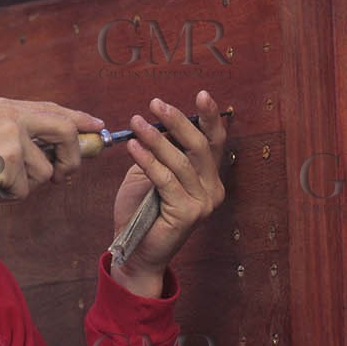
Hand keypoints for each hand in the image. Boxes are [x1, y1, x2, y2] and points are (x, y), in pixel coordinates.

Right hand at [0, 98, 104, 202]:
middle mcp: (12, 115)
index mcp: (7, 106)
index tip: (98, 128)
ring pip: (46, 171)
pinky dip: (8, 196)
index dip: (80, 119)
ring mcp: (12, 136)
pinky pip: (25, 189)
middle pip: (66, 131)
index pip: (54, 109)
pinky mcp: (9, 160)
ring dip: (26, 185)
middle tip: (65, 176)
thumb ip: (22, 136)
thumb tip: (62, 150)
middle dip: (73, 158)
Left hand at [110, 91, 227, 292]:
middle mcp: (213, 190)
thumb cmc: (141, 211)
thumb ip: (162, 152)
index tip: (201, 94)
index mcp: (209, 179)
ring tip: (136, 123)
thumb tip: (161, 122)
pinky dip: (148, 160)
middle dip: (177, 121)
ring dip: (156, 138)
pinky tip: (133, 146)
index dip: (209, 118)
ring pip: (180, 161)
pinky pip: (165, 179)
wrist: (134, 251)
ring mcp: (203, 204)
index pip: (213, 143)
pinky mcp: (187, 214)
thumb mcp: (152, 173)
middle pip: (199, 147)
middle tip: (156, 104)